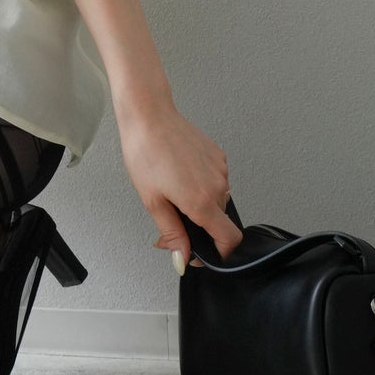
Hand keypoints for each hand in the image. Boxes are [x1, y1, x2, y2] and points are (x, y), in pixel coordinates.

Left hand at [116, 97, 243, 271]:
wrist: (148, 115)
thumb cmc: (145, 152)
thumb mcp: (153, 201)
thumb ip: (172, 233)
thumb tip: (183, 259)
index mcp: (201, 201)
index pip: (230, 239)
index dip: (219, 253)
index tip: (203, 252)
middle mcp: (217, 186)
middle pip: (220, 221)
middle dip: (200, 226)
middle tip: (172, 217)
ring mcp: (220, 169)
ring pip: (218, 200)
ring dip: (200, 203)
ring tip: (173, 189)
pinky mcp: (218, 155)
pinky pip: (216, 180)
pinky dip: (202, 184)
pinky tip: (180, 174)